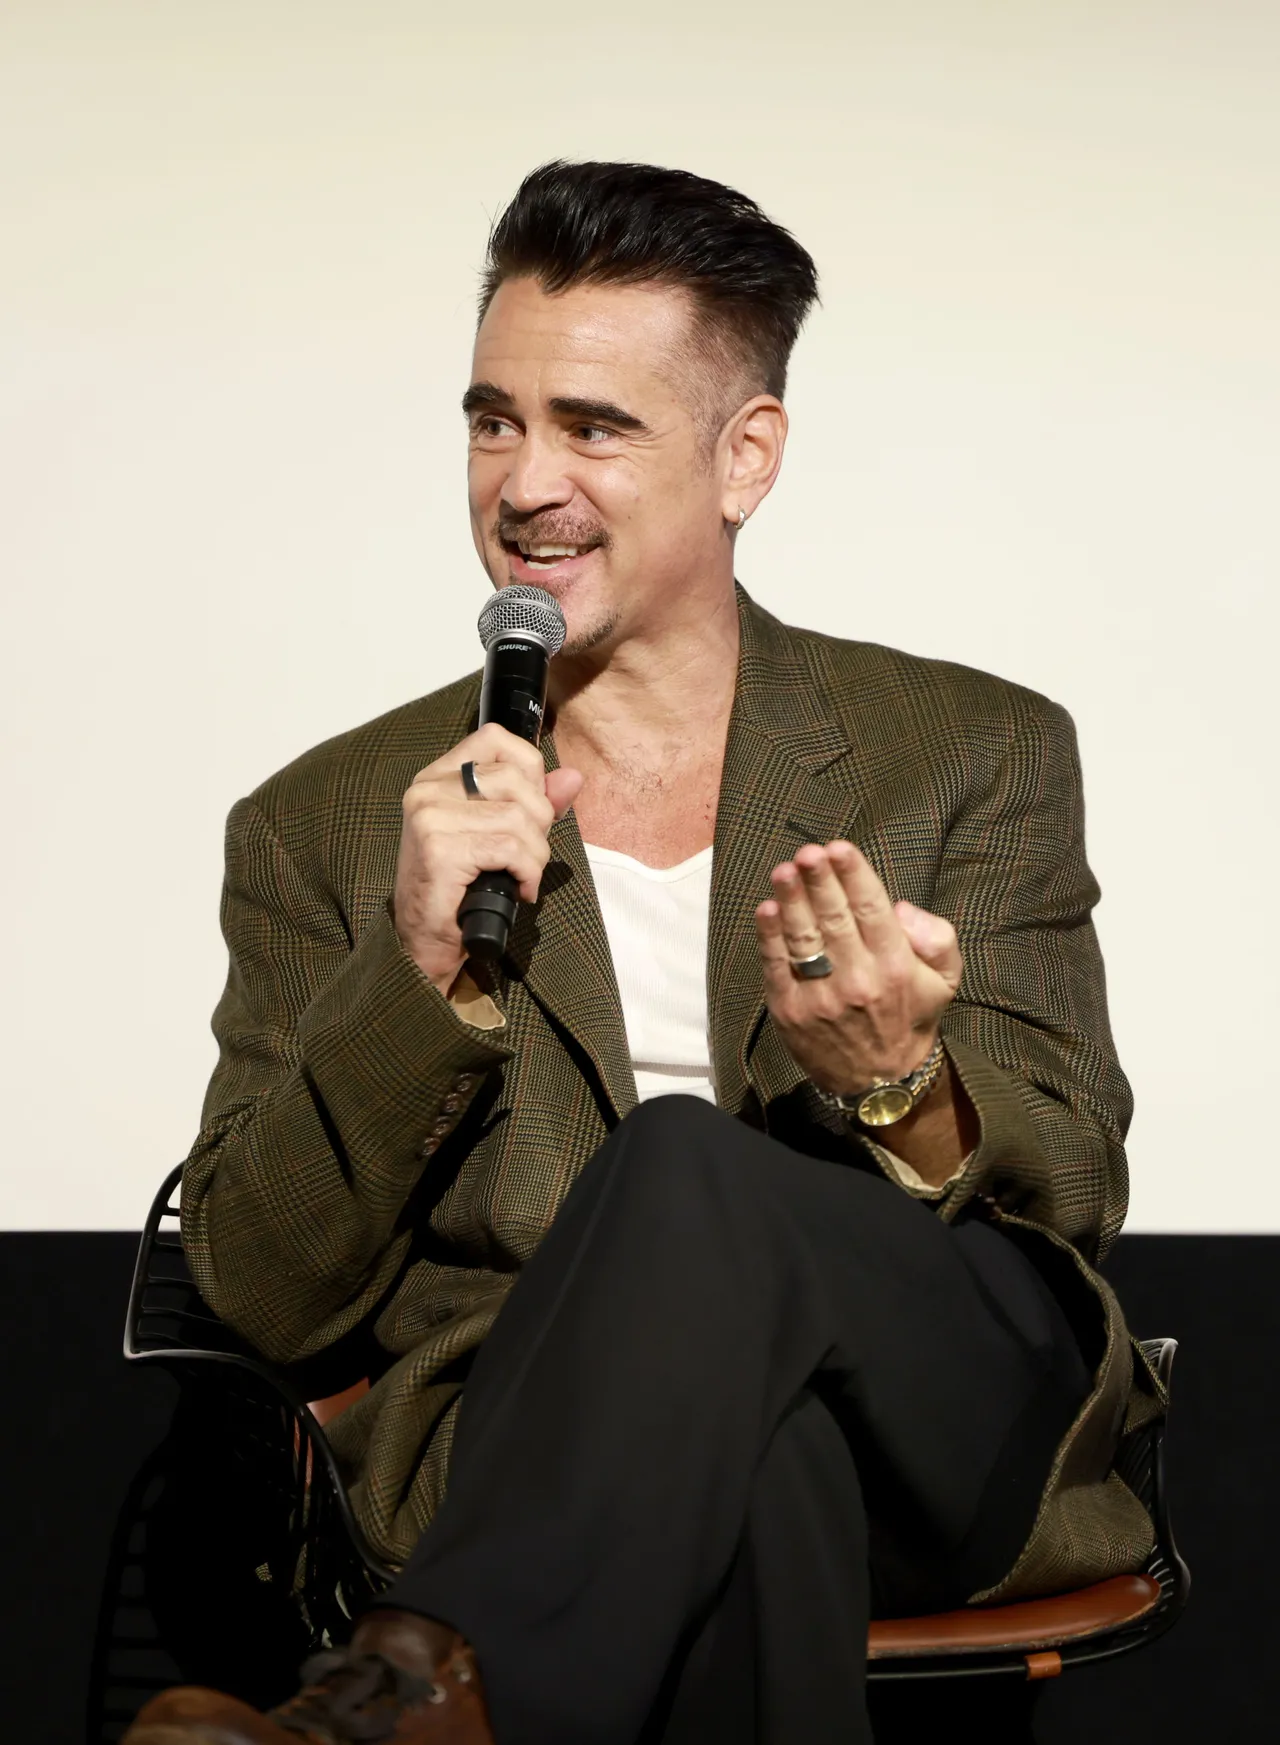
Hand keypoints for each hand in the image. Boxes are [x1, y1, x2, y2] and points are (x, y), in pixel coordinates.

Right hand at [393, 722, 583, 992]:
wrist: (424, 942)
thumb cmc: (461, 889)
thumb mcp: (500, 836)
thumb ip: (535, 803)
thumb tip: (573, 778)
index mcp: (438, 777)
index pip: (496, 739)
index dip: (529, 770)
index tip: (529, 810)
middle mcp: (428, 789)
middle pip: (516, 780)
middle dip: (538, 821)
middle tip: (526, 856)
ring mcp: (430, 816)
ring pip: (518, 817)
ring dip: (535, 855)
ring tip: (521, 876)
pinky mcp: (439, 848)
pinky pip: (510, 847)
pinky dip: (527, 872)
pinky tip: (517, 889)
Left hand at [754, 840, 962, 1095]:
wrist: (881, 1083)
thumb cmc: (911, 1018)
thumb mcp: (945, 981)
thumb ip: (937, 938)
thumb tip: (900, 907)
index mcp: (896, 966)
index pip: (871, 909)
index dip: (853, 875)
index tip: (839, 847)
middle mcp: (859, 980)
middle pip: (834, 918)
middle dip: (819, 880)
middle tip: (807, 851)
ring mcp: (821, 998)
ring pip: (803, 938)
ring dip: (790, 901)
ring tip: (783, 871)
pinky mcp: (791, 1012)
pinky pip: (778, 968)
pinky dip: (770, 937)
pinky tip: (767, 909)